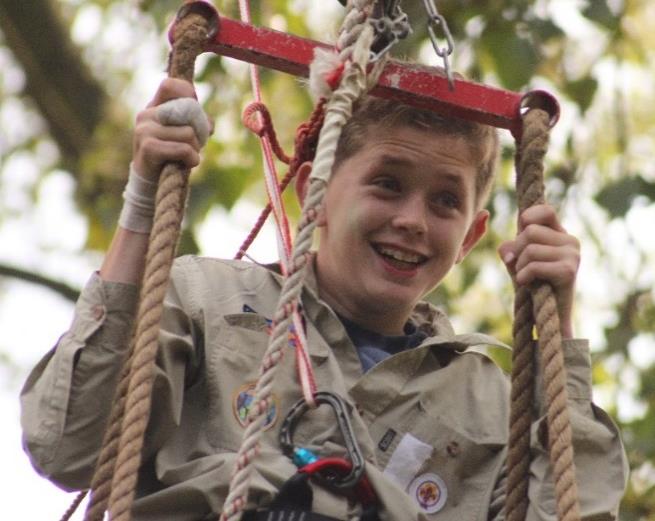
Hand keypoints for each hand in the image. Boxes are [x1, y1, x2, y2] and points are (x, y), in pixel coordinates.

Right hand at [132, 78, 211, 180]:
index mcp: (154, 106)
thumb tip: (208, 124)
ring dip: (196, 148)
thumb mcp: (183, 133)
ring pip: (188, 133)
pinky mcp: (148, 147)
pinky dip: (192, 158)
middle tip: (196, 143)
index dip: (186, 92)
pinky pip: (183, 149)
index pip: (169, 85)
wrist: (151, 180)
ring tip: (189, 155)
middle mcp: (146, 114)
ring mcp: (144, 130)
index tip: (195, 106)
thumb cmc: (171, 154)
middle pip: (188, 111)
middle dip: (199, 130)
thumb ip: (197, 122)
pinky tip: (188, 163)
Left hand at [498, 204, 579, 337]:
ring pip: (529, 248)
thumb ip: (511, 249)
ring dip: (520, 266)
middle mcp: (570, 241)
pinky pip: (534, 265)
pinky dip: (523, 275)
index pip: (545, 211)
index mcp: (560, 234)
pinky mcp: (569, 271)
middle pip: (530, 231)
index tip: (520, 232)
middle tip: (521, 267)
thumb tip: (507, 247)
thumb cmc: (534, 286)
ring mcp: (572, 255)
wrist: (551, 317)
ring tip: (526, 277)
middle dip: (516, 250)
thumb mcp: (518, 262)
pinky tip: (527, 284)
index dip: (528, 218)